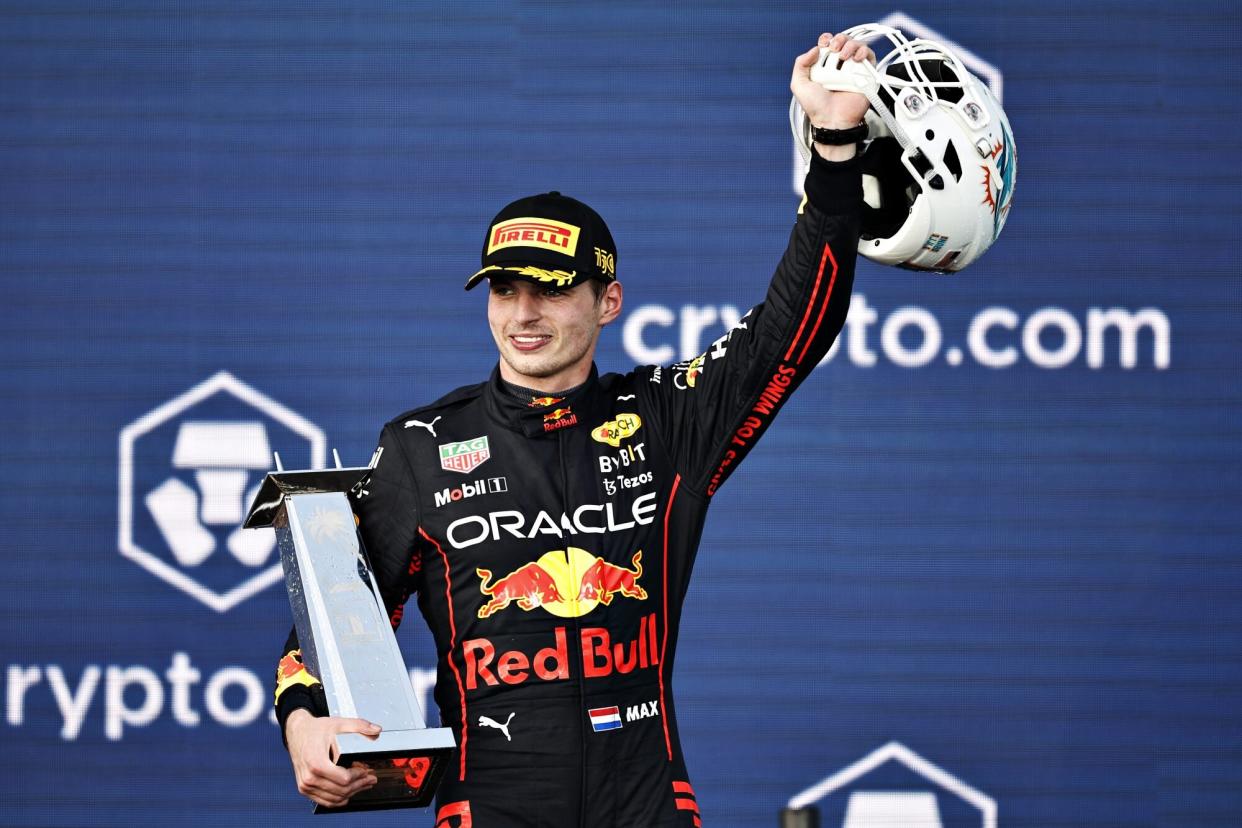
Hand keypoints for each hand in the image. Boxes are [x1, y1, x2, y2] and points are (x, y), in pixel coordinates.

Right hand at [285, 709, 380, 808]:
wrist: (298, 733)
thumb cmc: (315, 730)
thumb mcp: (339, 724)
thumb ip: (359, 726)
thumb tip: (376, 730)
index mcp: (316, 762)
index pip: (344, 779)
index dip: (359, 776)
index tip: (367, 770)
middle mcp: (309, 777)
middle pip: (341, 791)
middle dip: (360, 785)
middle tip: (371, 778)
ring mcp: (306, 785)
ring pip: (335, 798)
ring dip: (352, 793)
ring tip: (364, 784)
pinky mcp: (305, 789)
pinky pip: (326, 801)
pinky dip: (340, 798)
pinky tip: (350, 791)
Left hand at [791, 32, 875, 159]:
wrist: (832, 120)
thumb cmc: (816, 107)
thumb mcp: (799, 85)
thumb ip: (800, 64)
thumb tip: (815, 48)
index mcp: (824, 66)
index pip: (828, 43)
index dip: (827, 39)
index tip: (824, 44)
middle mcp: (839, 66)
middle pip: (843, 41)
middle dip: (839, 39)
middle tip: (834, 49)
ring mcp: (853, 69)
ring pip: (857, 45)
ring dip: (850, 45)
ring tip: (844, 56)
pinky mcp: (866, 75)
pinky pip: (870, 57)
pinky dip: (864, 52)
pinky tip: (856, 58)